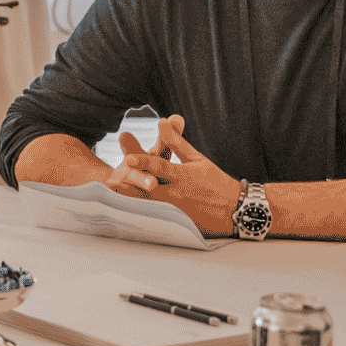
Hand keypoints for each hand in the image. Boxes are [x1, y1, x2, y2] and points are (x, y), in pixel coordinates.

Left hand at [106, 116, 241, 235]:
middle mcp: (176, 194)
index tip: (128, 159)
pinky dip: (140, 217)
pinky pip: (154, 220)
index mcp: (183, 176)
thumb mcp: (197, 159)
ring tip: (112, 197)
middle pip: (148, 189)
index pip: (160, 167)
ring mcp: (175, 211)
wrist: (234, 210)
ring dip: (130, 202)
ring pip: (148, 207)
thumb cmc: (215, 182)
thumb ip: (177, 142)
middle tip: (110, 182)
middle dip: (128, 185)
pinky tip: (126, 216)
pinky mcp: (175, 224)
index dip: (144, 162)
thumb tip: (161, 122)